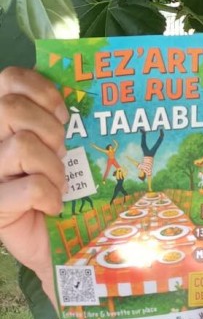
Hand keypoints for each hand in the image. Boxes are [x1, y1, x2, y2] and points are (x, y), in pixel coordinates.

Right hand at [0, 67, 67, 277]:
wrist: (64, 239)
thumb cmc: (67, 184)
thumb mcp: (66, 143)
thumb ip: (60, 114)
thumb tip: (79, 86)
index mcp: (3, 122)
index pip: (8, 79)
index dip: (40, 89)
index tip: (62, 112)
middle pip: (9, 107)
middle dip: (48, 127)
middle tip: (61, 150)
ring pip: (22, 146)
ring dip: (52, 165)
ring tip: (58, 182)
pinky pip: (30, 187)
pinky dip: (51, 195)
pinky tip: (53, 206)